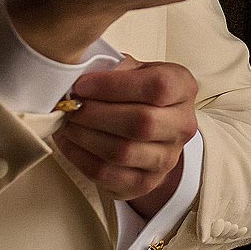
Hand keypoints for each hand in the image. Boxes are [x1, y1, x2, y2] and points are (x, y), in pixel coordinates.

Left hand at [55, 55, 198, 216]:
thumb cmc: (135, 93)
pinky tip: (69, 143)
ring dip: (86, 136)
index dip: (114, 86)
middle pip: (141, 122)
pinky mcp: (146, 182)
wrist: (151, 130)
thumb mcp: (132, 70)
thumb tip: (78, 73)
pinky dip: (81, 158)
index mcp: (183, 88)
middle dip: (95, 113)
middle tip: (71, 106)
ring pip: (123, 151)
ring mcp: (167, 158)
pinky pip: (109, 174)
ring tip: (67, 122)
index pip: (157, 86)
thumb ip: (114, 67)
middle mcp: (183, 125)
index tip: (82, 85)